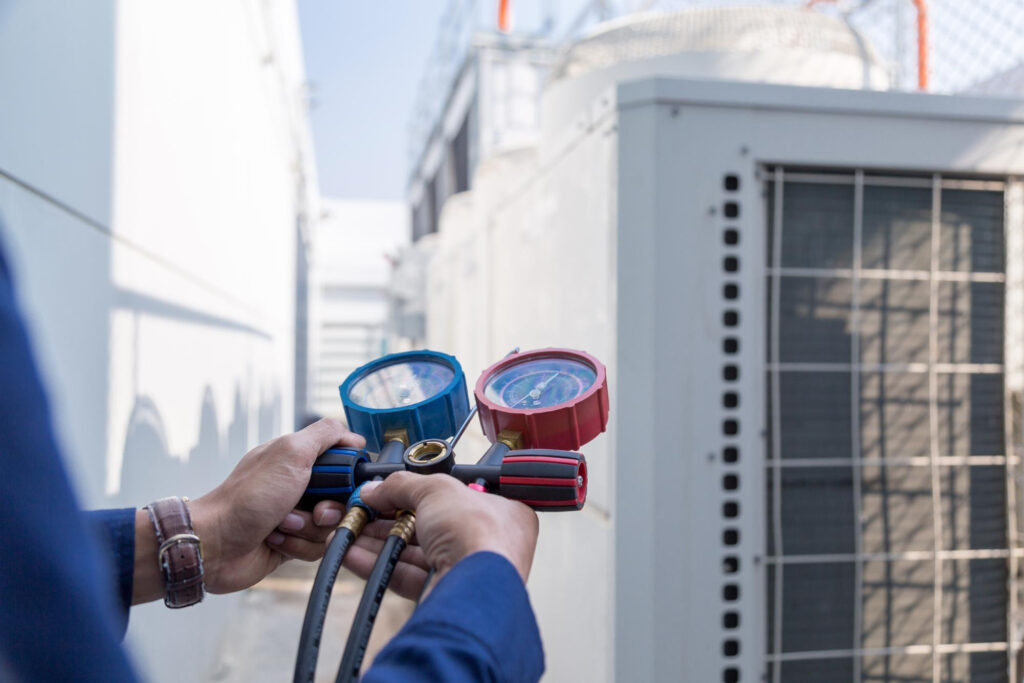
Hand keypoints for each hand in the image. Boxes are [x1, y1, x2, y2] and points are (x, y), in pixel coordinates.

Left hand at [133, 418, 364, 602]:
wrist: (216, 544)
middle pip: (343, 497)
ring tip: (281, 525)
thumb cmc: (247, 498)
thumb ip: (324, 435)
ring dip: (308, 528)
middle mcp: (299, 485)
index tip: (343, 484)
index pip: (343, 462)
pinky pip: (317, 546)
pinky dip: (298, 545)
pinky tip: (275, 540)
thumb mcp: (290, 453)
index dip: (349, 476)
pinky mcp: (293, 541)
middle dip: (329, 508)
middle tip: (314, 510)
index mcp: (298, 459)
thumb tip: (353, 435)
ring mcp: (296, 514)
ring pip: (331, 525)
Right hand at [326, 472, 538, 600]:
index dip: (421, 492)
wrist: (474, 590)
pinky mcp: (442, 595)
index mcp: (501, 512)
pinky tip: (353, 554)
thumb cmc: (478, 536)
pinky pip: (406, 576)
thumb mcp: (437, 490)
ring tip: (351, 530)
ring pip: (415, 553)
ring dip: (379, 541)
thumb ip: (403, 485)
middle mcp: (487, 543)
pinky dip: (378, 564)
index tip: (390, 490)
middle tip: (363, 511)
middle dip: (391, 518)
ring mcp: (465, 572)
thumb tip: (376, 488)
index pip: (456, 496)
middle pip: (430, 525)